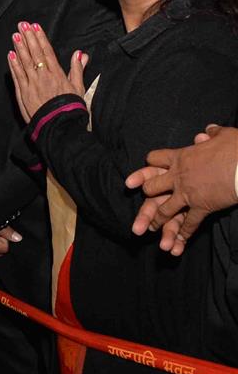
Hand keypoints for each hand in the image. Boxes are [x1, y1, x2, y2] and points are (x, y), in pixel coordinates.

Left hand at [7, 22, 86, 122]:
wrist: (60, 125)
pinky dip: (13, 65)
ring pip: (24, 62)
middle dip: (28, 38)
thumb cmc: (70, 107)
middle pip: (34, 53)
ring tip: (15, 35)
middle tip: (22, 25)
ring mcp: (32, 84)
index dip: (40, 38)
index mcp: (57, 74)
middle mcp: (43, 76)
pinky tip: (10, 55)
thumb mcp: (78, 87)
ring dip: (19, 48)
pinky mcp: (23, 93)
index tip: (35, 27)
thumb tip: (81, 54)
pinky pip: (17, 76)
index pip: (47, 51)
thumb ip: (78, 69)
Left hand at [126, 124, 237, 254]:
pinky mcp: (201, 207)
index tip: (144, 170)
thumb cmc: (236, 149)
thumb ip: (212, 134)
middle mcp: (178, 176)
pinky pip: (189, 223)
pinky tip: (178, 243)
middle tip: (144, 200)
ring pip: (164, 209)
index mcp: (180, 157)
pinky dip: (183, 234)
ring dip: (157, 220)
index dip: (149, 165)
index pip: (154, 159)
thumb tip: (208, 130)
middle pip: (151, 187)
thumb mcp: (224, 135)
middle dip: (147, 194)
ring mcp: (187, 193)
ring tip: (150, 229)